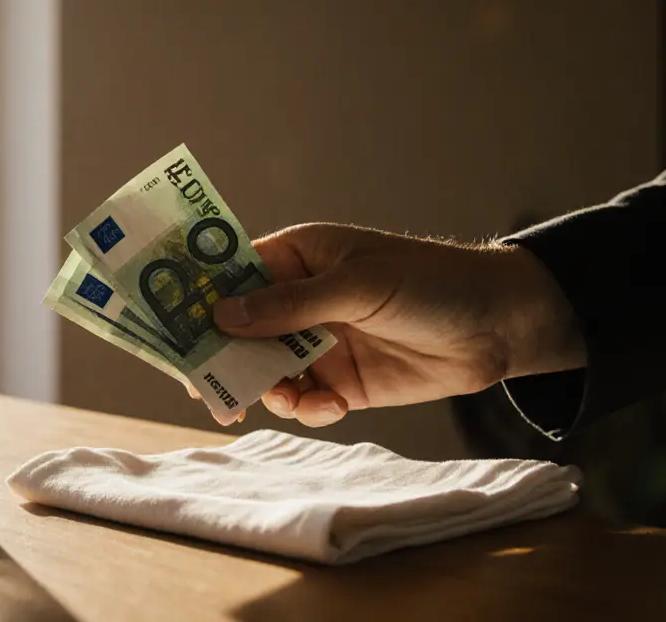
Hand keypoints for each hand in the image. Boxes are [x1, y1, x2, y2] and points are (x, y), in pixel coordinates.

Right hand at [210, 223, 583, 426]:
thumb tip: (222, 316)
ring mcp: (318, 343)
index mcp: (298, 257)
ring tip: (279, 399)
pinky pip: (303, 400)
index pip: (231, 274)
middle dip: (220, 357)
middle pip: (238, 330)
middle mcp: (299, 300)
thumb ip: (291, 305)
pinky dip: (307, 408)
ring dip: (264, 389)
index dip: (197, 297)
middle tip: (201, 387)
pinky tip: (330, 406)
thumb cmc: (431, 282)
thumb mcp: (358, 285)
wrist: (499, 327)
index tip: (166, 325)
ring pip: (265, 371)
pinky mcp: (342, 382)